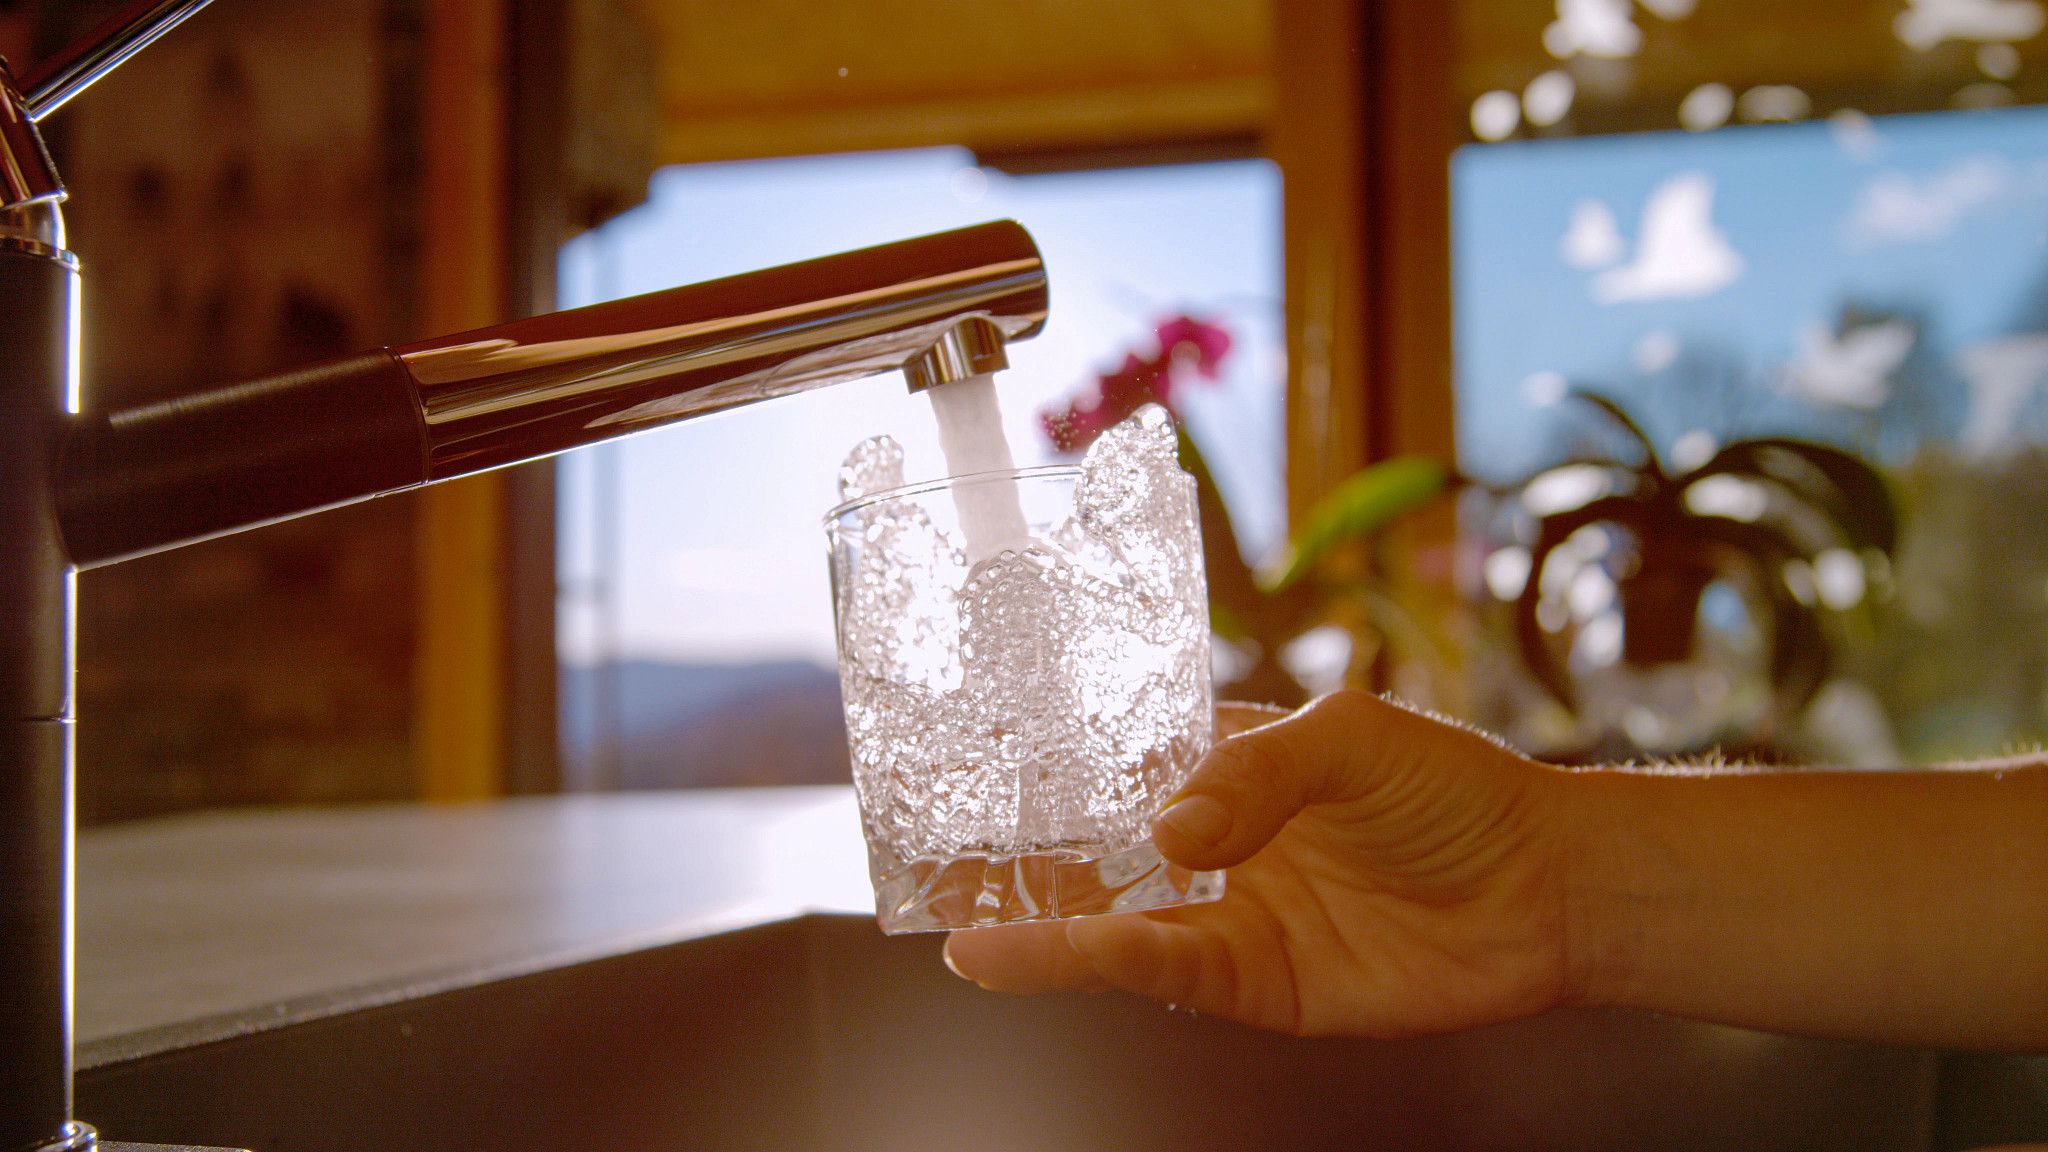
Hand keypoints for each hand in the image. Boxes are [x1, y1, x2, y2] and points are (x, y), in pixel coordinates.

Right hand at [943, 691, 1581, 1037]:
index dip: (1035, 772)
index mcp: (1220, 768)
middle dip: (1007, 862)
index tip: (956, 766)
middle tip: (921, 861)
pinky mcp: (1257, 984)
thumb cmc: (1453, 788)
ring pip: (1109, 924)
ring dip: (1034, 928)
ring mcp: (1227, 918)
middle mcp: (1208, 847)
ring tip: (960, 926)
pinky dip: (1103, 965)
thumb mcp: (1350, 735)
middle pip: (1087, 857)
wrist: (1545, 886)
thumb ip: (1256, 770)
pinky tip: (1044, 954)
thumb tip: (1169, 832)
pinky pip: (1168, 973)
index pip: (1107, 768)